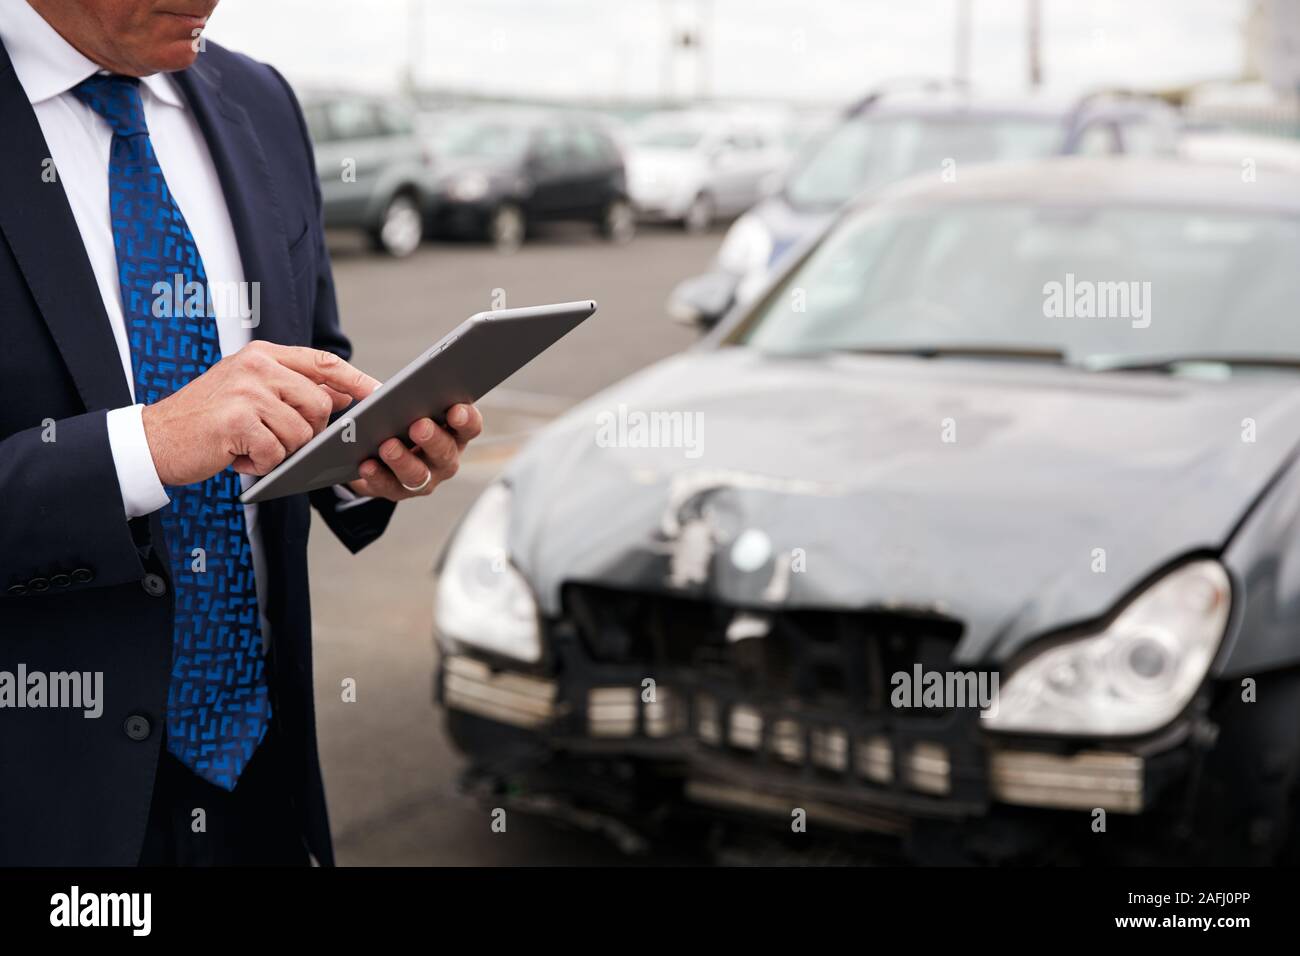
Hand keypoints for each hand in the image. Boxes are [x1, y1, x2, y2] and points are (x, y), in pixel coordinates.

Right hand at [141, 341, 379, 485]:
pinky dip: (259, 464)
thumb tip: (345, 395)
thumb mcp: (250, 391)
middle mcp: (256, 366)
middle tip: (274, 438)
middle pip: (321, 404)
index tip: (380, 394)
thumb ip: (294, 388)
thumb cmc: (208, 420)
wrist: (154, 438)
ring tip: (249, 445)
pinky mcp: (237, 420)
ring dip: (279, 450)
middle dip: (308, 431)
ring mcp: (247, 391)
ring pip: (301, 432)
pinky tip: (237, 455)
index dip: (356, 380)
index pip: (324, 362)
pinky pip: (275, 452)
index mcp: (263, 354)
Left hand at [346, 403, 482, 500]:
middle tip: (419, 426)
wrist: (368, 450)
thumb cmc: (391, 418)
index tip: (455, 410)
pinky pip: (389, 486)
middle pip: (446, 451)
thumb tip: (380, 391)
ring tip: (387, 446)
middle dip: (433, 439)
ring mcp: (424, 478)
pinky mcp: (398, 491)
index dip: (466, 419)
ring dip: (404, 460)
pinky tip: (366, 464)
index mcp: (452, 431)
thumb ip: (397, 393)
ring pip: (419, 474)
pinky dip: (377, 476)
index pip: (469, 426)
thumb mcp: (397, 401)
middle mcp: (444, 458)